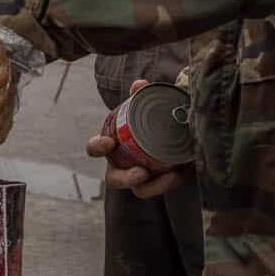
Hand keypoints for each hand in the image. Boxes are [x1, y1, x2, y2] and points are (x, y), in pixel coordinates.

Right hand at [86, 79, 189, 197]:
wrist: (170, 132)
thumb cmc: (147, 120)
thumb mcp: (144, 108)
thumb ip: (140, 96)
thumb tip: (139, 84)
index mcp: (111, 147)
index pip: (94, 149)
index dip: (97, 147)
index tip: (109, 142)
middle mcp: (120, 165)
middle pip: (114, 179)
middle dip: (125, 178)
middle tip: (141, 172)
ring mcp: (139, 178)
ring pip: (139, 190)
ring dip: (151, 187)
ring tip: (169, 176)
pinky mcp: (158, 183)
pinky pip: (160, 188)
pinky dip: (169, 182)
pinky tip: (179, 172)